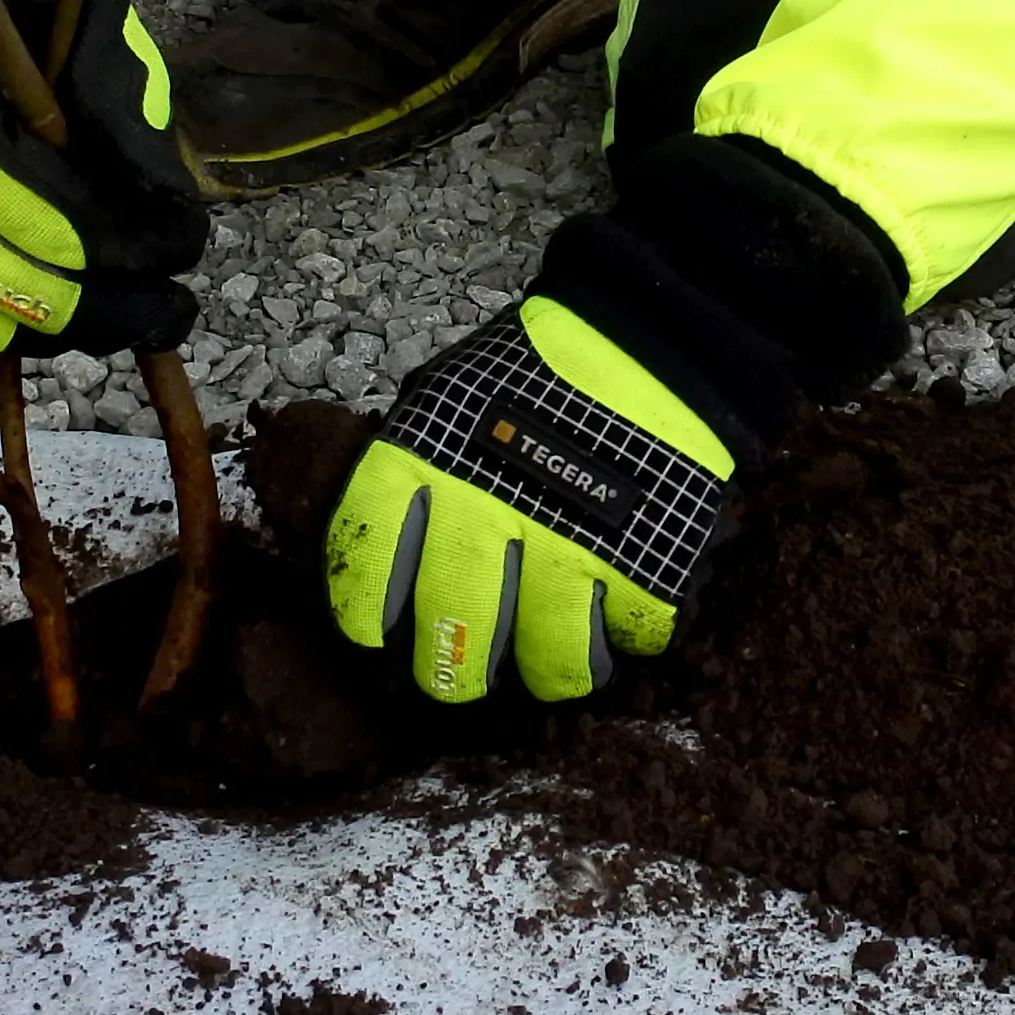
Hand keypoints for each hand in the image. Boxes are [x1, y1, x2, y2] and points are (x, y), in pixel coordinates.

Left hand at [324, 302, 737, 703]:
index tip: (380, 634)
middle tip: (463, 675)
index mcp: (423, 467)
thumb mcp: (445, 406)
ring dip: (552, 671)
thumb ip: (416, 481)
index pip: (368, 572)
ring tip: (552, 660)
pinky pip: (630, 638)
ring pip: (552, 660)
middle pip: (454, 634)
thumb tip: (389, 577)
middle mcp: (487, 511)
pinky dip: (627, 635)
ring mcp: (570, 542)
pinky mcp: (646, 562)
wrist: (644, 338)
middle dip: (454, 674)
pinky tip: (618, 607)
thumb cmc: (529, 378)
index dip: (369, 616)